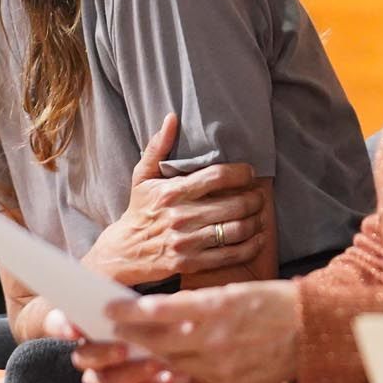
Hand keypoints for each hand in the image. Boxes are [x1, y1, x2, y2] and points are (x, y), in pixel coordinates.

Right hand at [43, 310, 219, 382]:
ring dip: (130, 373)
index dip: (61, 325)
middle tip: (125, 348)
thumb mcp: (154, 310)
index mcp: (87, 326)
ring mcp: (100, 382)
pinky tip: (165, 379)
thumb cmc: (164, 328)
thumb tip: (134, 303)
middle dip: (104, 353)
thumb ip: (136, 306)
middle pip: (82, 358)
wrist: (188, 359)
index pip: (58, 323)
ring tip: (157, 363)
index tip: (74, 328)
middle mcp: (87, 356)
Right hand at [85, 114, 267, 285]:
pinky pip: (230, 255)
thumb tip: (171, 118)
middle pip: (233, 204)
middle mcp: (181, 216)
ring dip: (255, 222)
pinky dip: (250, 246)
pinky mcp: (191, 264)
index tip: (249, 173)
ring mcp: (187, 242)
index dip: (240, 173)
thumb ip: (158, 147)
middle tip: (259, 196)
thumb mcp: (142, 177)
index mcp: (172, 192)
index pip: (216, 177)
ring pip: (236, 230)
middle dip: (254, 199)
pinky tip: (257, 238)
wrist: (123, 252)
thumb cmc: (138, 210)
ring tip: (259, 216)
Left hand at [105, 280, 301, 382]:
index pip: (162, 311)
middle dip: (132, 335)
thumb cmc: (275, 303)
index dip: (131, 312)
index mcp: (218, 308)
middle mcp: (216, 339)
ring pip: (172, 361)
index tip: (108, 308)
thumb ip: (198, 304)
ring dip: (148, 353)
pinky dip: (176, 368)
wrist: (316, 335)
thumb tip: (161, 310)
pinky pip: (194, 376)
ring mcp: (222, 366)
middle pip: (161, 341)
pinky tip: (161, 362)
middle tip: (110, 328)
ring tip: (129, 345)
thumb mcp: (236, 292)